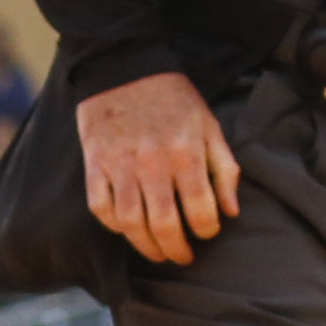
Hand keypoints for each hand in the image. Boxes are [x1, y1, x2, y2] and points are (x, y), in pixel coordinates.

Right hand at [76, 73, 239, 265]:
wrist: (124, 67)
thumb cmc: (172, 98)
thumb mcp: (209, 125)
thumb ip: (224, 168)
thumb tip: (230, 211)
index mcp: (185, 153)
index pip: (199, 209)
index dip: (207, 229)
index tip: (207, 232)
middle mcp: (151, 164)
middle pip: (163, 224)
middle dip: (176, 249)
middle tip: (183, 257)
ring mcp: (119, 166)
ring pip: (131, 223)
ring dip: (145, 246)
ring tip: (157, 253)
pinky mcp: (95, 164)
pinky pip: (101, 207)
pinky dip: (114, 225)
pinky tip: (127, 228)